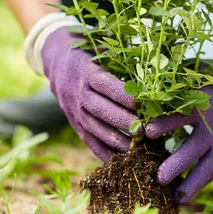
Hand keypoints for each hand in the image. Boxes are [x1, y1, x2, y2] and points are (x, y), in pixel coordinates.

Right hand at [41, 27, 142, 161]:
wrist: (57, 61)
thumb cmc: (92, 53)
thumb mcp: (103, 50)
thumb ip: (123, 61)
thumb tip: (154, 73)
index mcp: (87, 71)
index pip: (105, 85)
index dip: (122, 95)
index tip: (141, 103)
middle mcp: (78, 91)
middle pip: (99, 109)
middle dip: (122, 122)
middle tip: (144, 131)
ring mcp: (73, 109)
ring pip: (92, 128)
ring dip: (114, 140)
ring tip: (135, 150)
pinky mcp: (73, 122)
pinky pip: (87, 139)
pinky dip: (101, 152)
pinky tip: (118, 162)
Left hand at [145, 63, 212, 201]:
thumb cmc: (192, 94)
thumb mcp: (181, 89)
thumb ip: (162, 95)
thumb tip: (134, 98)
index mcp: (199, 103)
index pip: (182, 114)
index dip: (165, 123)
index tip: (147, 132)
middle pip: (197, 145)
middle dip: (179, 162)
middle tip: (159, 178)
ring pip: (210, 164)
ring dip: (193, 182)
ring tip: (176, 198)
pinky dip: (199, 185)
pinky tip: (183, 198)